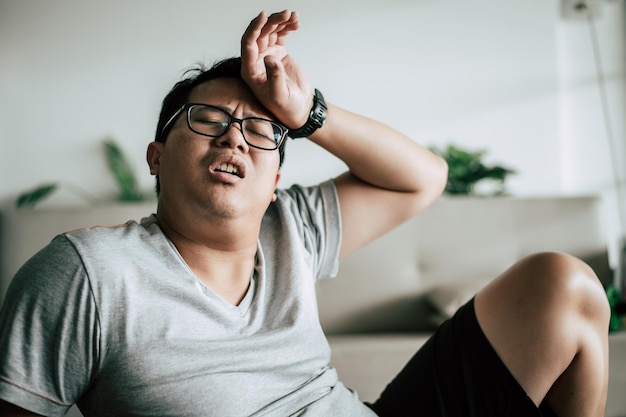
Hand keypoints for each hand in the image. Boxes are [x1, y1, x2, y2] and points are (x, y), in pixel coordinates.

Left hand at [240, 10, 311, 128]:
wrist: (299, 109)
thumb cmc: (286, 107)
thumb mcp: (279, 96)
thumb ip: (274, 77)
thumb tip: (269, 58)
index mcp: (250, 71)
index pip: (248, 44)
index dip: (254, 28)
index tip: (263, 16)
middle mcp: (256, 61)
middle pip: (260, 34)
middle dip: (271, 21)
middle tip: (285, 14)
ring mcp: (267, 56)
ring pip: (270, 32)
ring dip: (280, 21)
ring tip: (293, 16)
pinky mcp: (278, 53)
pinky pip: (280, 35)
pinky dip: (287, 27)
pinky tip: (295, 23)